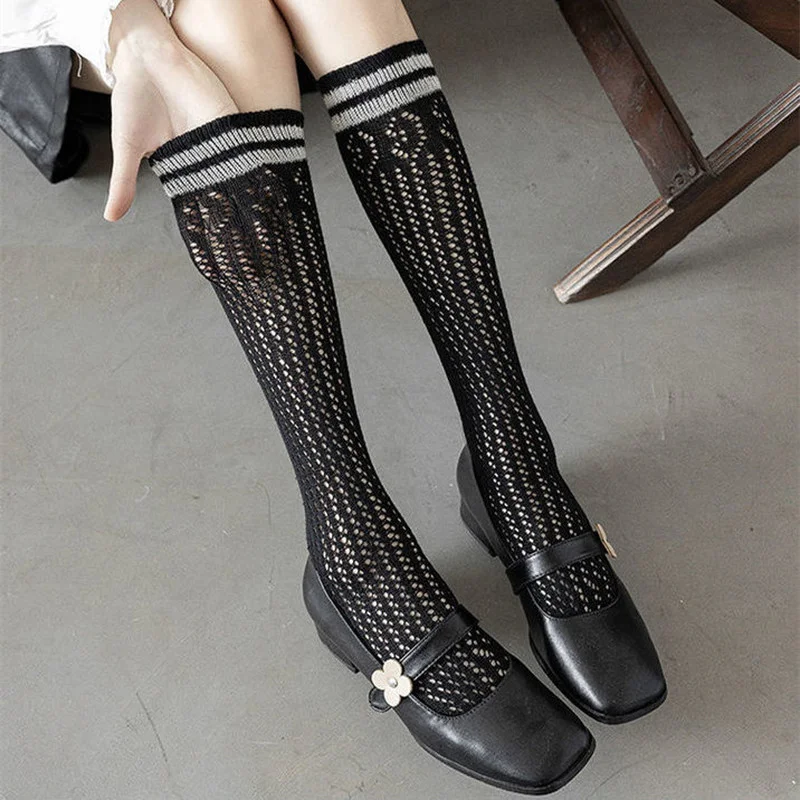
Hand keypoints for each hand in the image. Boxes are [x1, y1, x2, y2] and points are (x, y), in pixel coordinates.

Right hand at [104, 2, 236, 220]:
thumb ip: (123, 183)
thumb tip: (111, 218)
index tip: (216, 241)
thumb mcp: (126, 147)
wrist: (143, 54)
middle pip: (222, 184)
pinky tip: (258, 183)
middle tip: (243, 238)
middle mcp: (202, 151)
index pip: (198, 193)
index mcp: (181, 161)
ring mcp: (216, 135)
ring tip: (256, 221)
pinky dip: (249, 162)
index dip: (206, 214)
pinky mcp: (226, 117)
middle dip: (232, 209)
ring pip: (236, 168)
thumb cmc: (133, 98)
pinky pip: (242, 143)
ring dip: (246, 189)